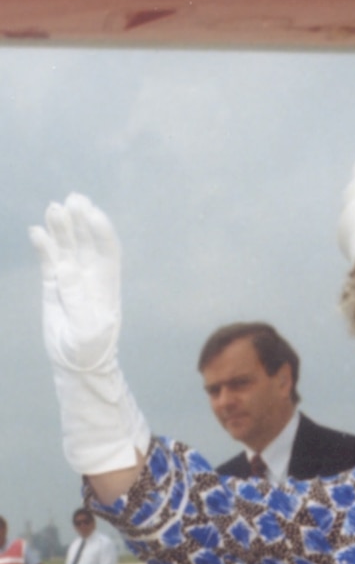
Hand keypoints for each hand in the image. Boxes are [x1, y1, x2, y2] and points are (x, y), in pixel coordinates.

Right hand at [30, 194, 123, 375]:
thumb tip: (66, 268)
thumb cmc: (90, 349)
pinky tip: (38, 232)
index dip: (101, 231)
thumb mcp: (88, 330)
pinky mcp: (52, 282)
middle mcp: (90, 275)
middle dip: (81, 221)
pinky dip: (43, 245)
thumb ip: (78, 300)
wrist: (75, 363)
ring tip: (54, 209)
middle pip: (86, 242)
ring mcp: (70, 276)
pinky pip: (48, 259)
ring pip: (65, 246)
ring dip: (61, 227)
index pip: (108, 251)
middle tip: (73, 200)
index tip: (91, 214)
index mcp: (107, 284)